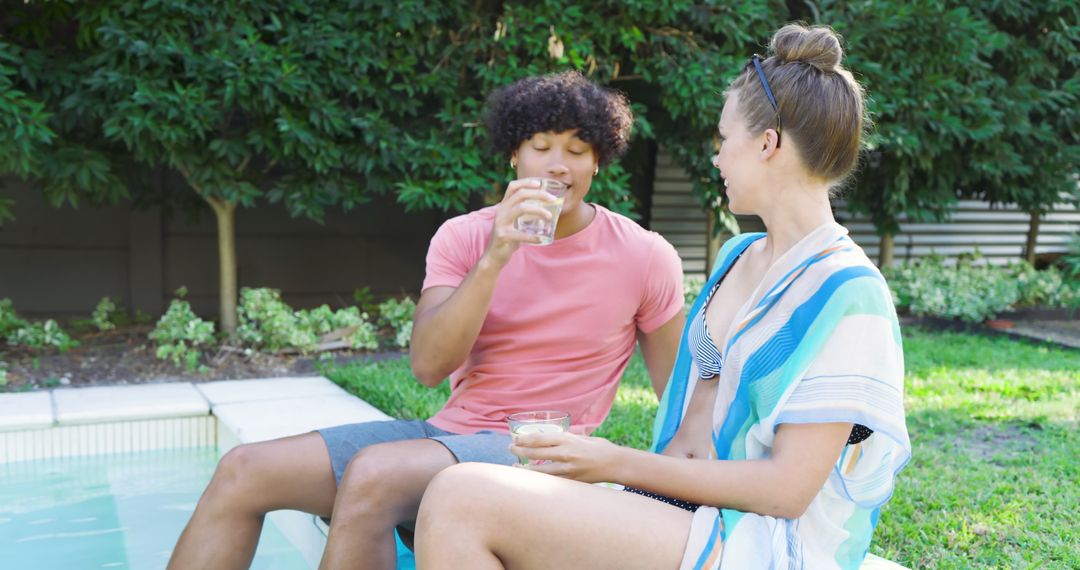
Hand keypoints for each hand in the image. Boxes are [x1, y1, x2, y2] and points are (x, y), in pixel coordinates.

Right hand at [481, 178, 557, 267]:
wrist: (493, 256)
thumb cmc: (508, 238)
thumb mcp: (514, 222)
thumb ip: (524, 214)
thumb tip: (546, 209)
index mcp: (503, 206)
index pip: (513, 187)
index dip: (526, 182)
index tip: (540, 183)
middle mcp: (501, 211)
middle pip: (520, 194)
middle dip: (539, 194)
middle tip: (552, 199)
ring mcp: (500, 223)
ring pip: (521, 209)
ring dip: (538, 211)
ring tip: (550, 217)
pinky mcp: (502, 236)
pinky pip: (520, 234)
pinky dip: (533, 236)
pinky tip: (542, 238)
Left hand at [509, 431, 624, 482]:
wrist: (615, 464)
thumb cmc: (598, 448)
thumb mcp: (581, 437)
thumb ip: (565, 438)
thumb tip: (548, 438)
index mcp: (567, 440)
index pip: (539, 439)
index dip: (523, 440)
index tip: (515, 439)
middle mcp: (565, 454)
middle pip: (535, 453)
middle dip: (519, 451)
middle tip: (511, 449)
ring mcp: (567, 470)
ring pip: (539, 471)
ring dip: (524, 469)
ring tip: (514, 467)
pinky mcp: (571, 481)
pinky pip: (550, 481)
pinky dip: (539, 479)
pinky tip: (531, 478)